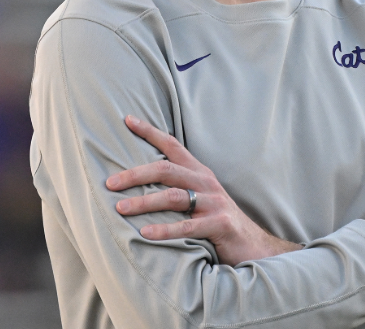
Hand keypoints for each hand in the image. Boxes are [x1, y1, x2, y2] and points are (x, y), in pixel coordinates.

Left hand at [106, 116, 300, 265]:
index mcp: (200, 173)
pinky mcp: (219, 225)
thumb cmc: (218, 221)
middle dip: (136, 174)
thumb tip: (141, 182)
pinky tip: (145, 233)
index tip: (128, 120)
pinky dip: (164, 229)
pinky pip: (187, 227)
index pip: (173, 146)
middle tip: (110, 183)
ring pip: (173, 197)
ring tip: (120, 208)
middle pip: (167, 170)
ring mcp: (214, 203)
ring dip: (144, 202)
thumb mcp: (200, 198)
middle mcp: (206, 183)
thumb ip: (178, 187)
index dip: (150, 132)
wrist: (253, 245)